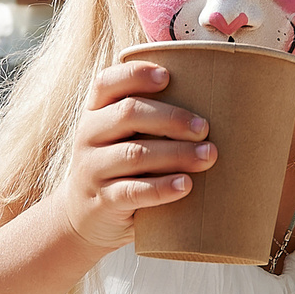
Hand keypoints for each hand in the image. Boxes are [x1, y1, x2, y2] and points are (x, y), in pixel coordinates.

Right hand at [56, 61, 215, 251]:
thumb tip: (210, 102)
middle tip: (204, 127)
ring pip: (135, 154)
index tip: (168, 76)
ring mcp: (92, 169)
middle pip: (128, 114)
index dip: (135, 75)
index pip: (106, 82)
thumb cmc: (118, 167)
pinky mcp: (102, 201)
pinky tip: (186, 185)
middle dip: (171, 118)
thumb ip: (146, 119)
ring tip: (208, 156)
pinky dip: (162, 187)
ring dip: (176, 153)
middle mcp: (89, 136)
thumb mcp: (119, 138)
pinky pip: (133, 191)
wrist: (84, 219)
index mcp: (94, 112)